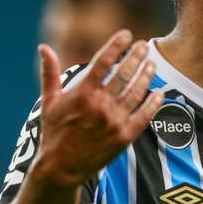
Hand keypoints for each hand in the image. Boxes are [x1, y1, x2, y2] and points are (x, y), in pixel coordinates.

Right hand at [31, 30, 161, 187]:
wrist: (60, 169)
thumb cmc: (54, 132)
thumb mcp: (48, 102)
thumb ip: (50, 73)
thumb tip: (43, 47)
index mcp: (82, 94)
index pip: (103, 62)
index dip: (117, 45)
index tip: (127, 34)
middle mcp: (100, 105)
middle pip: (125, 74)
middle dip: (137, 56)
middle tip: (145, 45)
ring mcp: (114, 121)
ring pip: (137, 92)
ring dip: (147, 75)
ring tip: (152, 64)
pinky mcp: (124, 137)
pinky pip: (144, 116)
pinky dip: (153, 103)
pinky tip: (159, 93)